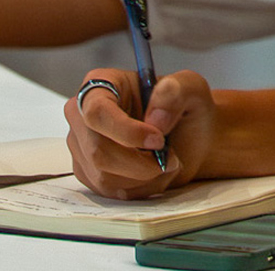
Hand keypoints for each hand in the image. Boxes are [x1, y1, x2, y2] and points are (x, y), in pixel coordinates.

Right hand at [64, 66, 217, 198]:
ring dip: (144, 177)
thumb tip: (155, 120)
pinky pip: (109, 191)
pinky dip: (140, 189)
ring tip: (166, 162)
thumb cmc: (186, 108)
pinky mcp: (89, 173)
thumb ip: (176, 91)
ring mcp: (82, 146)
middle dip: (139, 163)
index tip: (158, 140)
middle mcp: (83, 114)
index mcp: (102, 83)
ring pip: (104, 176)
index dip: (126, 131)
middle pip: (97, 150)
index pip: (97, 112)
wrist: (190, 138)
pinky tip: (156, 174)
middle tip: (169, 158)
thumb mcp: (191, 87)